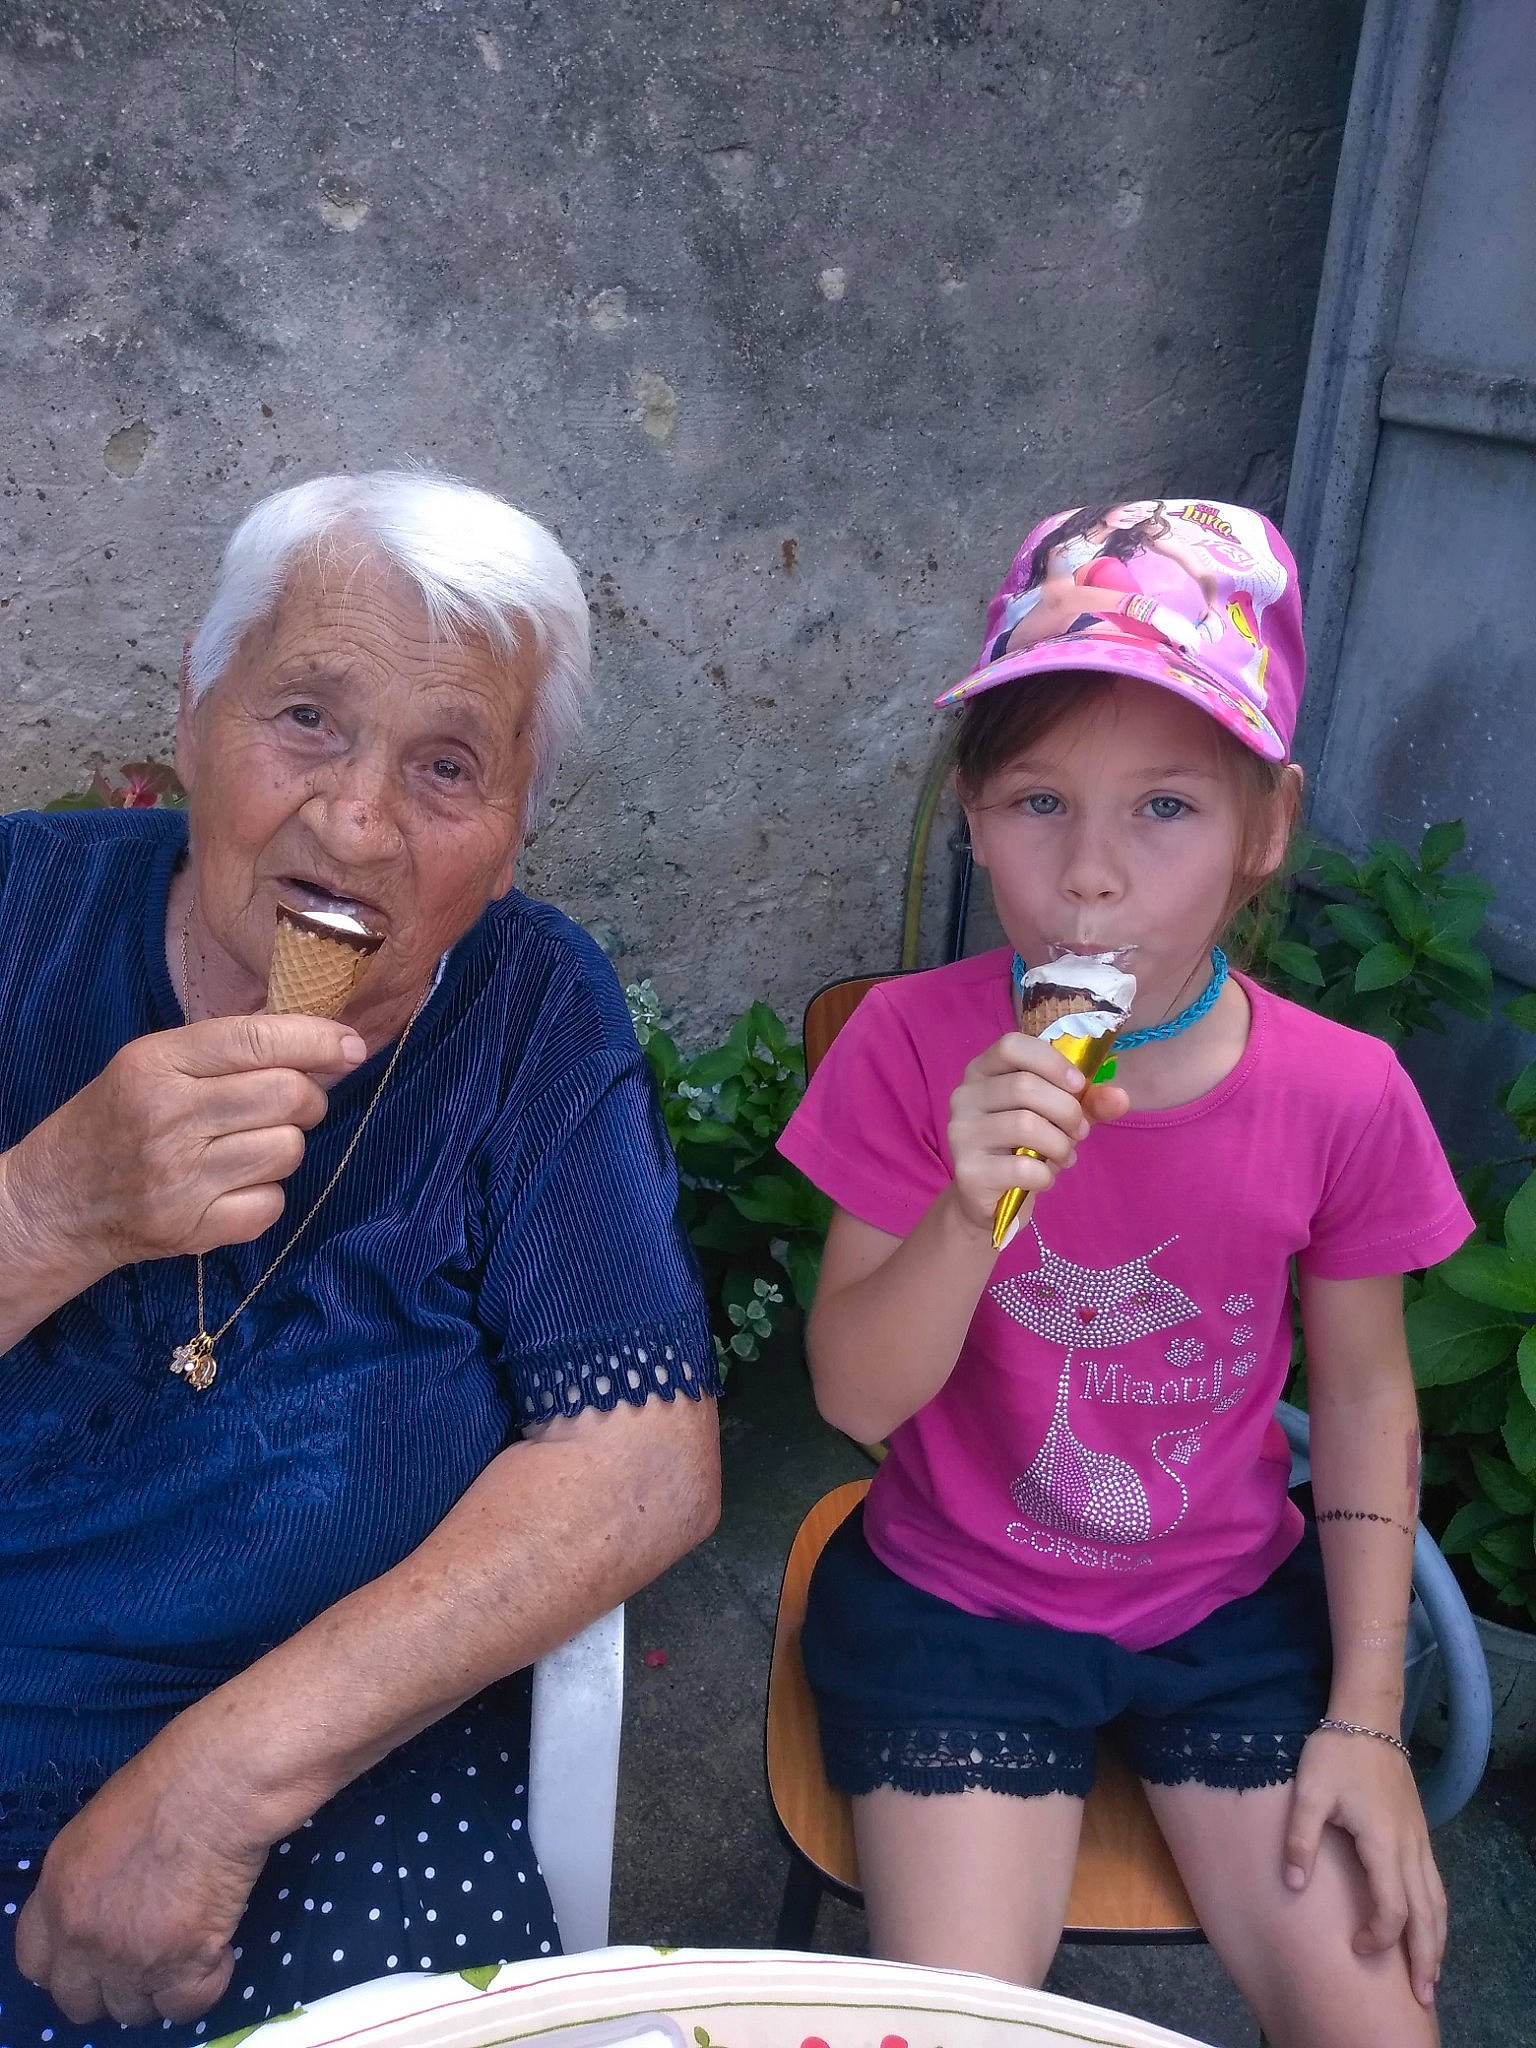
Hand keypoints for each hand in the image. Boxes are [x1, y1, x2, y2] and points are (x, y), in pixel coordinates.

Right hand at [3, 1013, 366, 1282]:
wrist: (57, 1203)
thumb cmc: (116, 1120)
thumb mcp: (151, 1063)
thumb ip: (226, 1049)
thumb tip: (325, 1043)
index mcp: (154, 1064)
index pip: (257, 1040)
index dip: (317, 1040)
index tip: (350, 1046)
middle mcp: (166, 1119)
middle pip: (287, 1095)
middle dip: (309, 1097)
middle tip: (293, 1102)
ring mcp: (179, 1180)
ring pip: (288, 1150)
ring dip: (285, 1145)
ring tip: (248, 1145)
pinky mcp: (191, 1230)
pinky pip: (273, 1203)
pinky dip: (266, 1194)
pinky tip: (234, 1185)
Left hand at [14, 1722, 273, 2026]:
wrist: (216, 1785)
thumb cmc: (169, 1781)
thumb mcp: (100, 1826)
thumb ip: (88, 1879)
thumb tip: (106, 1905)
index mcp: (58, 1892)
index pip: (36, 1964)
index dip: (68, 1964)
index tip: (94, 1954)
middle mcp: (82, 1935)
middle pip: (80, 2002)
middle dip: (112, 1985)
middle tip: (147, 1953)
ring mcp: (129, 1958)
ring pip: (134, 2011)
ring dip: (160, 1984)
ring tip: (189, 1944)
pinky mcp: (181, 1967)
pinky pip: (186, 2007)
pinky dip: (206, 1982)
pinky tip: (219, 1948)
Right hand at [946, 1031, 1128, 1237]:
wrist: (991, 1200)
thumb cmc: (1025, 1146)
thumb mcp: (1058, 1117)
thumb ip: (1088, 1101)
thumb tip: (1120, 1098)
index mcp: (982, 1071)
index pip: (1011, 1046)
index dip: (1051, 1061)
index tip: (1078, 1085)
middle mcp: (963, 1096)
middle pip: (1024, 1086)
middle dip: (1067, 1110)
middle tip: (1080, 1130)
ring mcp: (960, 1133)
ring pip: (1025, 1125)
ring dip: (1060, 1144)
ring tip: (1065, 1155)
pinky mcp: (967, 1171)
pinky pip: (1021, 1167)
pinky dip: (1045, 1175)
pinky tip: (1044, 1178)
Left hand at [1283, 1727, 1445, 2008]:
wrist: (1367, 1718)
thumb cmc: (1334, 1754)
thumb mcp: (1308, 1792)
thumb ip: (1301, 1839)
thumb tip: (1294, 1887)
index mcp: (1383, 1842)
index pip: (1391, 1906)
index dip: (1378, 1936)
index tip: (1356, 1949)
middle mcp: (1409, 1847)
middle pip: (1427, 1914)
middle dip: (1426, 1958)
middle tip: (1423, 1998)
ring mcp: (1419, 1839)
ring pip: (1438, 1900)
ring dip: (1437, 1940)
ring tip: (1432, 1975)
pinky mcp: (1419, 1832)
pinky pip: (1435, 1884)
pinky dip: (1437, 1914)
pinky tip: (1430, 1926)